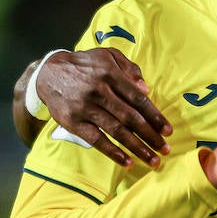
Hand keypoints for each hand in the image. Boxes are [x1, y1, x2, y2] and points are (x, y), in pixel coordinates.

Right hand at [39, 48, 173, 167]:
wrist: (48, 73)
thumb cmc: (85, 65)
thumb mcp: (107, 56)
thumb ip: (129, 68)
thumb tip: (146, 89)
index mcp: (110, 74)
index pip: (138, 99)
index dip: (155, 116)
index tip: (168, 131)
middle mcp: (99, 91)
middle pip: (130, 118)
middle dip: (151, 136)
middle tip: (165, 150)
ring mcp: (86, 108)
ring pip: (117, 131)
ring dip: (137, 148)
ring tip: (153, 161)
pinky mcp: (73, 122)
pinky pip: (96, 140)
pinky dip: (113, 152)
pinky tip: (127, 162)